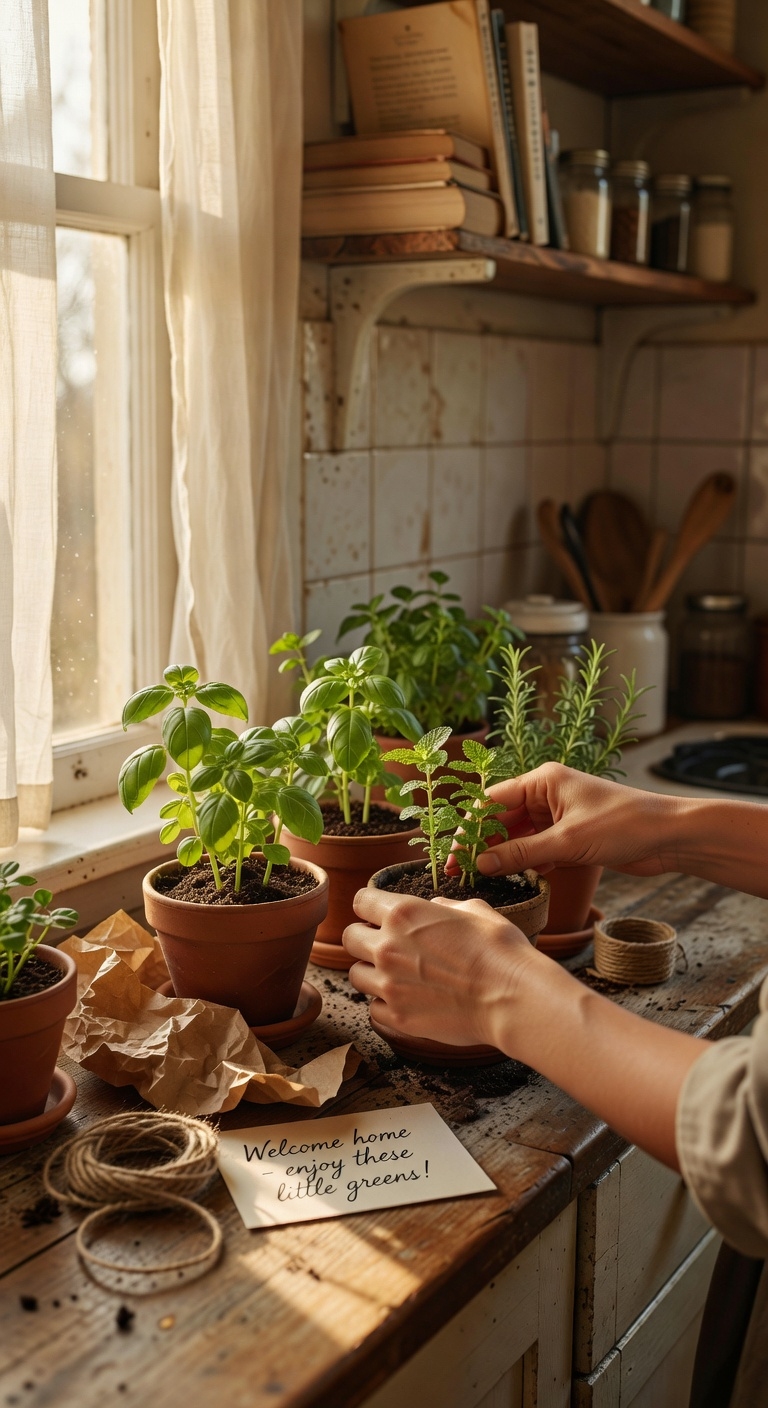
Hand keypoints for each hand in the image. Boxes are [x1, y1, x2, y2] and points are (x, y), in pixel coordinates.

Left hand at [344, 887, 538, 1048]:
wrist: (512, 996)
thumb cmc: (498, 949)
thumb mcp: (473, 910)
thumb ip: (442, 908)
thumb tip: (432, 910)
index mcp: (403, 914)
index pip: (360, 900)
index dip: (370, 906)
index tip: (379, 914)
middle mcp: (387, 948)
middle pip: (349, 938)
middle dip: (365, 939)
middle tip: (386, 946)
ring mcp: (389, 986)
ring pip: (356, 975)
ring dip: (373, 973)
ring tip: (398, 976)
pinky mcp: (398, 1018)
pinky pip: (373, 1009)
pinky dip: (385, 1005)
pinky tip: (407, 1000)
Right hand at [462, 763, 681, 879]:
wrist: (670, 836)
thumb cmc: (625, 825)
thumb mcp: (568, 842)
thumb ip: (522, 854)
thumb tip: (481, 864)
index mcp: (543, 781)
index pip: (491, 801)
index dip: (469, 829)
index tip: (455, 857)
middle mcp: (547, 794)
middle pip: (501, 819)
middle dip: (483, 845)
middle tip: (464, 873)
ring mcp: (559, 815)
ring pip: (518, 836)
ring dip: (505, 856)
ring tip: (487, 879)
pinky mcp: (571, 835)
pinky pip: (538, 848)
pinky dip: (528, 862)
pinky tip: (523, 879)